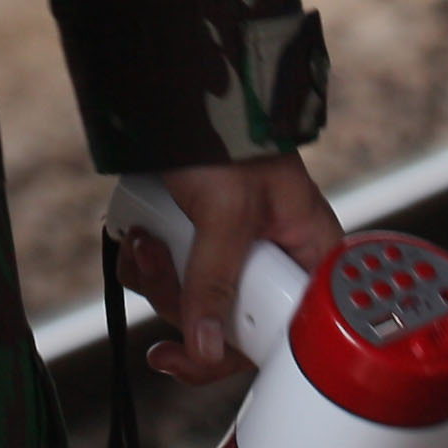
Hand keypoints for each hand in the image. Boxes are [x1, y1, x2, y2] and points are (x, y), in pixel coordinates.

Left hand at [113, 154, 340, 387]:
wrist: (187, 89)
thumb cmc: (232, 140)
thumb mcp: (226, 214)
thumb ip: (216, 282)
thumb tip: (205, 350)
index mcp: (309, 258)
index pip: (284, 336)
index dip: (233, 352)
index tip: (186, 357)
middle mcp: (274, 263)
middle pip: (227, 325)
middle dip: (180, 302)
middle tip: (161, 268)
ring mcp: (233, 255)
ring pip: (191, 305)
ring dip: (157, 279)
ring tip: (146, 239)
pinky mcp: (199, 244)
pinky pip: (169, 280)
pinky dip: (146, 265)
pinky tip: (138, 236)